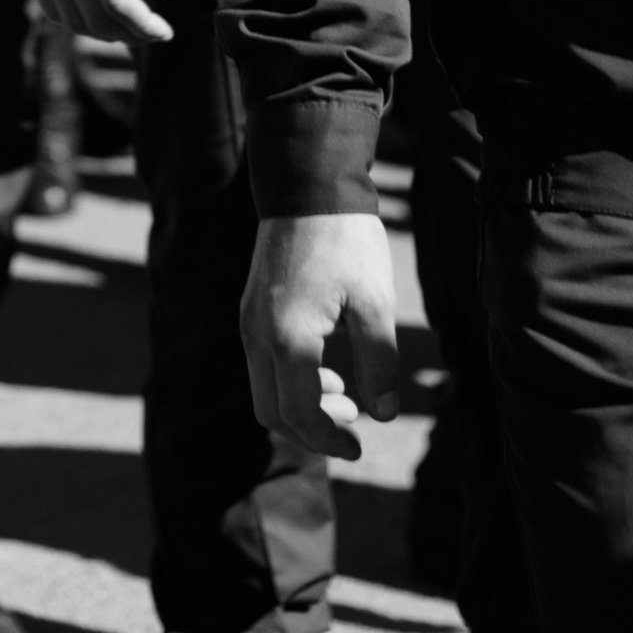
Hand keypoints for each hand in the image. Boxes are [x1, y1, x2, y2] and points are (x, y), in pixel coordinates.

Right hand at [15, 0, 173, 44]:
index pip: (118, 2)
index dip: (144, 24)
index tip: (165, 32)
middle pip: (95, 18)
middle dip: (128, 34)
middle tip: (152, 34)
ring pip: (71, 20)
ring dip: (102, 33)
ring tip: (128, 29)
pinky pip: (51, 8)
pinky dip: (75, 21)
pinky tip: (96, 15)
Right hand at [240, 213, 404, 463]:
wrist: (307, 185)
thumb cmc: (346, 240)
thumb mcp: (375, 302)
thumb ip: (379, 361)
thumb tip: (382, 415)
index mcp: (288, 337)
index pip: (301, 413)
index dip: (330, 438)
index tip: (360, 447)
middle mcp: (258, 334)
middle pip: (271, 412)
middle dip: (312, 429)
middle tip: (353, 424)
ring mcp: (249, 320)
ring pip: (263, 389)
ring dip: (299, 405)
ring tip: (346, 395)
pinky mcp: (251, 308)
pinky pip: (262, 363)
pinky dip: (289, 380)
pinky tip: (325, 366)